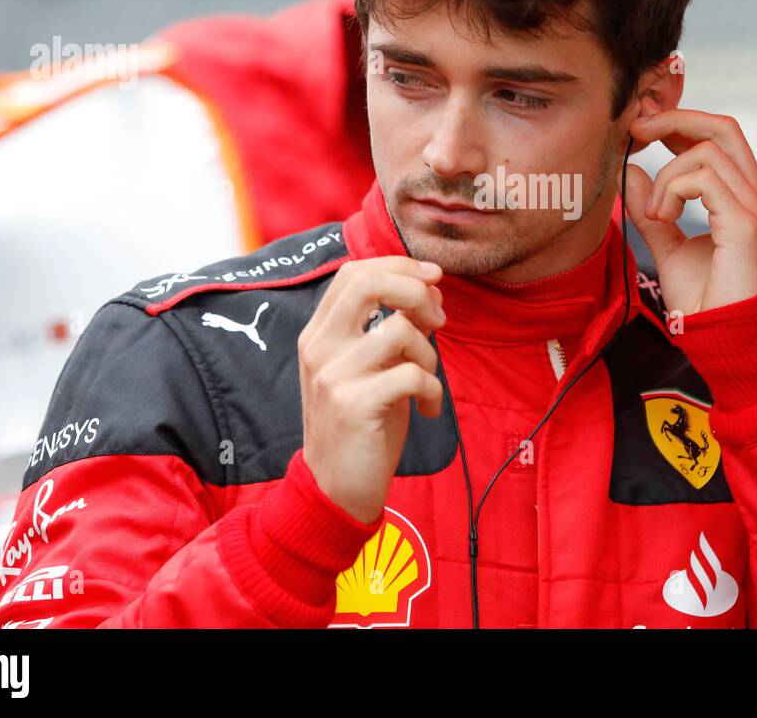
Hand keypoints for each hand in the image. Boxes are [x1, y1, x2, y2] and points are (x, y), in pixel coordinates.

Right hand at [298, 256, 446, 523]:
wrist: (335, 490)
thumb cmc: (361, 424)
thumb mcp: (368, 368)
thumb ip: (387, 328)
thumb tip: (429, 287)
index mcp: (319, 333)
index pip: (355, 271)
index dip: (400, 266)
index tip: (433, 279)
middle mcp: (319, 347)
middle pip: (368, 282)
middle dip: (415, 290)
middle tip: (438, 319)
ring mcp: (333, 376)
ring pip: (399, 330)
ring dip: (429, 353)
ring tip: (427, 381)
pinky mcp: (354, 406)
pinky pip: (412, 375)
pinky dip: (432, 390)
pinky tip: (427, 409)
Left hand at [623, 109, 756, 315]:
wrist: (721, 338)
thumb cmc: (703, 298)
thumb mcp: (667, 245)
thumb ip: (651, 210)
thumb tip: (631, 173)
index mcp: (743, 195)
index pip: (720, 136)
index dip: (681, 121)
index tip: (642, 128)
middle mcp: (756, 195)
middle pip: (723, 127)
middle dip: (675, 119)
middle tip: (637, 131)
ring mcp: (755, 207)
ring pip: (706, 152)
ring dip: (666, 176)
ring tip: (655, 213)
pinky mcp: (745, 223)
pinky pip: (703, 179)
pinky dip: (672, 189)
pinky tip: (662, 217)